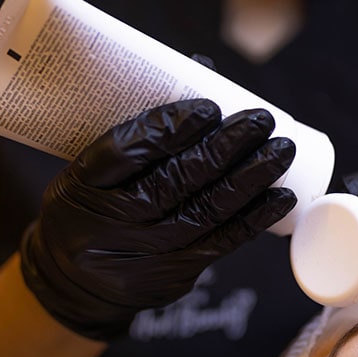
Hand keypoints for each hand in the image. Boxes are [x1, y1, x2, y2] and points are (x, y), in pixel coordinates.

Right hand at [21, 99, 296, 340]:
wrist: (75, 284)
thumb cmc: (90, 208)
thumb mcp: (92, 167)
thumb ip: (144, 127)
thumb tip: (207, 72)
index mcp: (82, 183)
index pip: (125, 151)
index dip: (169, 130)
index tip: (209, 108)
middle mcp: (111, 222)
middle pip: (174, 181)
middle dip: (226, 148)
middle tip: (261, 120)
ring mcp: (143, 253)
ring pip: (205, 212)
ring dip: (251, 178)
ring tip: (282, 151)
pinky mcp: (173, 274)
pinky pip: (220, 243)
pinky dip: (254, 218)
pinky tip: (282, 196)